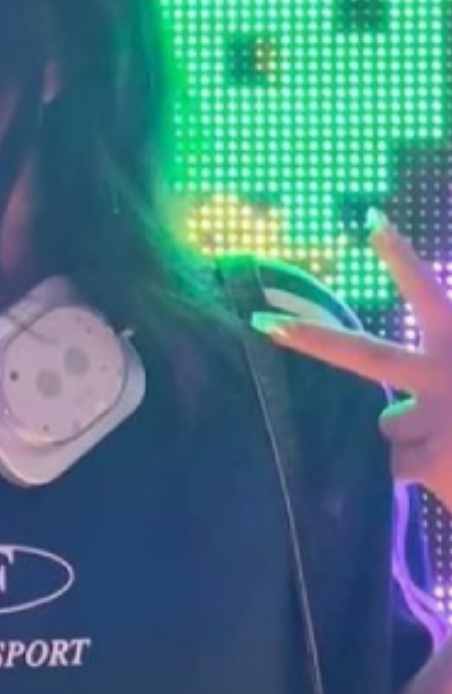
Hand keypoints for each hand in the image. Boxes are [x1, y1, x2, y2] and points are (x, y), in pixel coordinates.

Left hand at [251, 211, 451, 510]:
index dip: (398, 255)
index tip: (370, 220)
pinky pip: (397, 467)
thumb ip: (431, 377)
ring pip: (387, 425)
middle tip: (260, 322)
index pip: (425, 292)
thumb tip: (389, 407)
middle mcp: (447, 373)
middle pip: (364, 356)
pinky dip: (420, 474)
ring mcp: (437, 418)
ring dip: (413, 435)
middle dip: (310, 339)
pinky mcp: (432, 463)